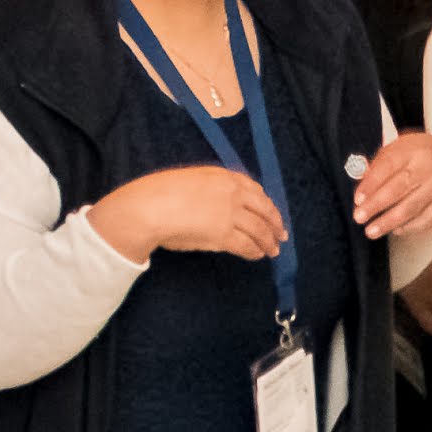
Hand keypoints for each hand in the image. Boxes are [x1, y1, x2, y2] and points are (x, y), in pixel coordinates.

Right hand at [90, 163, 288, 263]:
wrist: (150, 207)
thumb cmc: (160, 194)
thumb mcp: (191, 182)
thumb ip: (211, 191)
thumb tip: (221, 208)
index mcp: (223, 176)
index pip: (255, 189)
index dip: (266, 203)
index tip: (271, 212)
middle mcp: (231, 192)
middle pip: (263, 209)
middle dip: (275, 223)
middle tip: (281, 235)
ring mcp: (230, 213)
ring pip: (259, 229)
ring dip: (268, 241)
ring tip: (273, 250)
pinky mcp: (224, 234)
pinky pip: (247, 245)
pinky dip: (255, 251)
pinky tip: (257, 255)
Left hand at [349, 131, 431, 239]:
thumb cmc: (416, 155)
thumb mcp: (397, 149)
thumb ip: (377, 165)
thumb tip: (358, 180)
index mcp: (411, 150)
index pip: (388, 166)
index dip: (371, 184)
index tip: (358, 199)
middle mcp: (426, 167)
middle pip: (399, 188)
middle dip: (377, 205)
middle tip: (359, 218)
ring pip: (412, 207)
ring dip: (390, 222)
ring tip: (371, 231)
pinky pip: (427, 219)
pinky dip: (410, 227)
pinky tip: (395, 230)